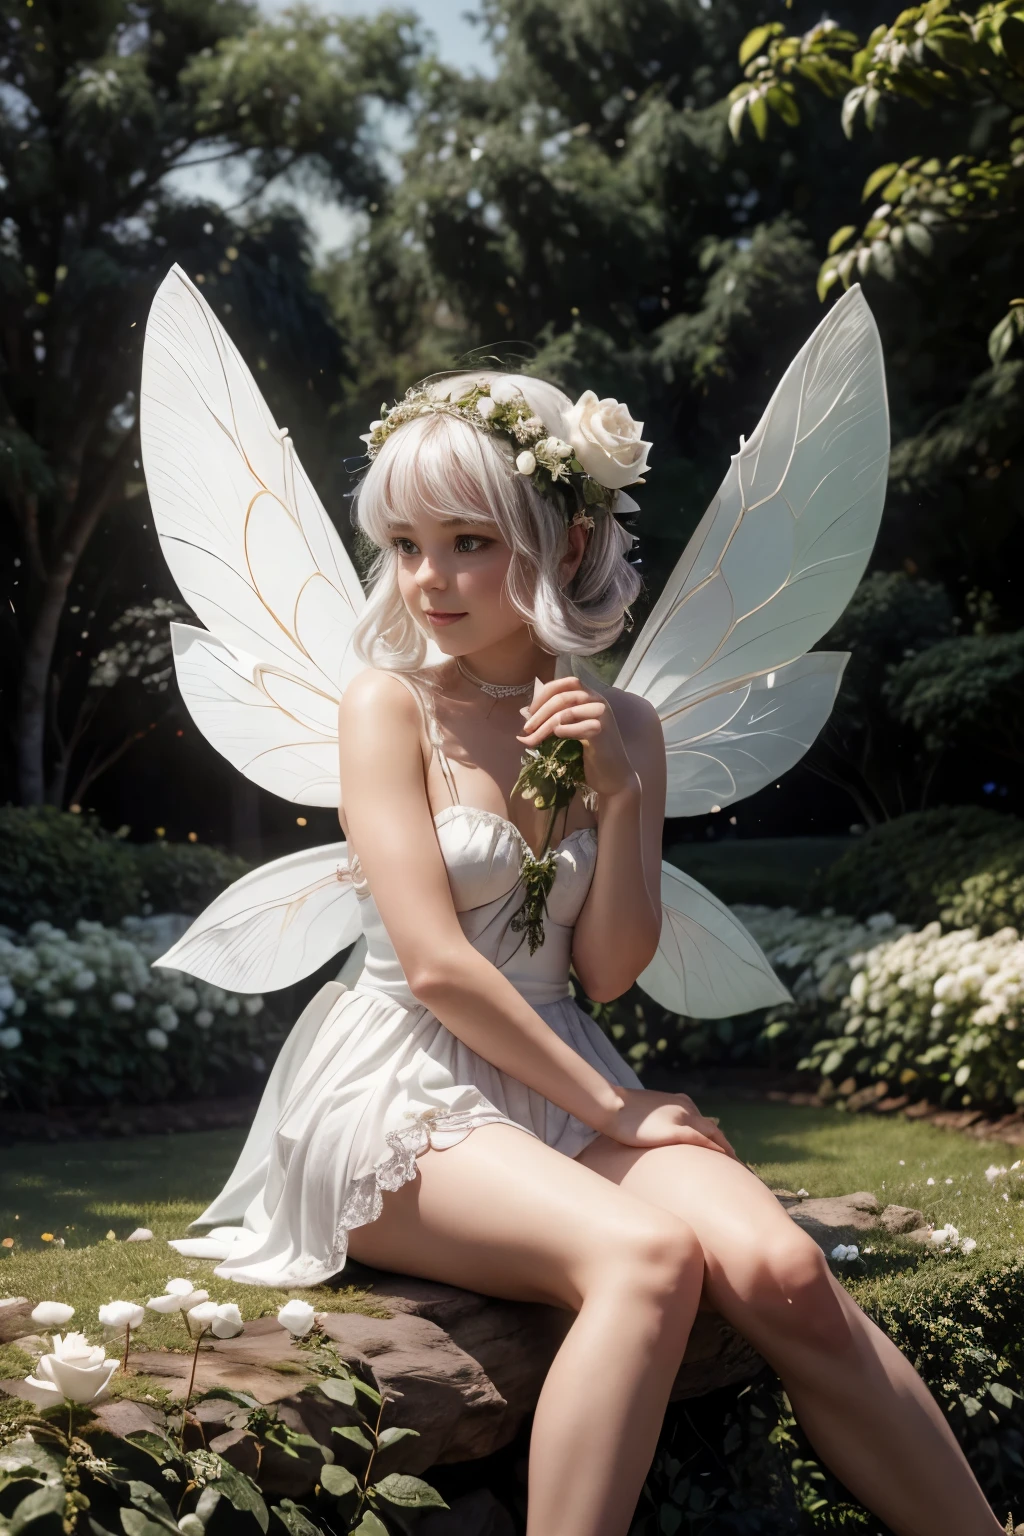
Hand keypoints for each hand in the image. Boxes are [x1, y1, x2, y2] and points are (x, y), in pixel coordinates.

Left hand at [516, 675, 635, 798]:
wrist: (613, 775)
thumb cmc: (590, 753)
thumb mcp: (572, 728)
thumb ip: (557, 717)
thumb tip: (526, 714)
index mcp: (590, 696)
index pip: (565, 683)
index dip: (544, 694)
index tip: (529, 711)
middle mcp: (598, 701)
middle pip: (563, 697)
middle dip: (539, 713)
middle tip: (526, 729)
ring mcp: (602, 715)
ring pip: (567, 713)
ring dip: (544, 727)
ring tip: (532, 740)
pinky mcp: (603, 731)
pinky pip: (578, 727)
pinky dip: (563, 731)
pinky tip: (555, 738)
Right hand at [599, 1088, 739, 1157]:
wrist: (611, 1105)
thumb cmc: (622, 1112)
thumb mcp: (646, 1115)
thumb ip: (657, 1123)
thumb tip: (657, 1135)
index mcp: (679, 1103)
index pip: (704, 1122)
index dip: (715, 1138)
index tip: (724, 1153)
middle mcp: (685, 1108)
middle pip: (713, 1128)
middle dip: (726, 1146)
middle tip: (737, 1164)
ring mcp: (682, 1118)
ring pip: (714, 1134)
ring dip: (727, 1149)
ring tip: (738, 1167)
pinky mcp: (676, 1130)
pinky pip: (704, 1140)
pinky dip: (716, 1148)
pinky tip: (725, 1159)